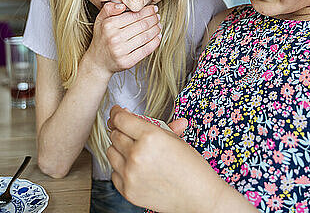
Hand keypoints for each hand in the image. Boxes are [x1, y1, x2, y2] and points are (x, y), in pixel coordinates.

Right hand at [84, 3, 160, 76]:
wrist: (97, 62)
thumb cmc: (101, 39)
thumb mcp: (100, 20)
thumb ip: (108, 9)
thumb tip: (122, 5)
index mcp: (108, 25)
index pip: (134, 15)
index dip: (147, 11)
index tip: (153, 8)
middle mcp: (114, 38)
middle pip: (142, 25)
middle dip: (153, 19)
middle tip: (158, 16)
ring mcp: (121, 51)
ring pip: (145, 37)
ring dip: (156, 29)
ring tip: (159, 25)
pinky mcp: (127, 62)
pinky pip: (145, 50)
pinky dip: (155, 42)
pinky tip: (158, 37)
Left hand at [106, 105, 227, 212]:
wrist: (199, 197)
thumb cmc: (192, 167)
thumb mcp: (175, 140)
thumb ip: (151, 126)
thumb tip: (131, 112)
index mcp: (150, 138)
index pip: (120, 119)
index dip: (116, 113)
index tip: (117, 111)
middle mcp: (137, 155)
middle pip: (114, 134)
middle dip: (120, 130)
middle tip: (131, 132)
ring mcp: (130, 175)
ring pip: (111, 152)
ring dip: (119, 149)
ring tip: (136, 151)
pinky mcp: (128, 191)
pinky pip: (114, 172)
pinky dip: (122, 168)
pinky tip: (137, 168)